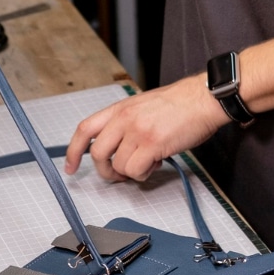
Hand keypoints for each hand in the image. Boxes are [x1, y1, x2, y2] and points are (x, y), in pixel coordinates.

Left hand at [64, 76, 228, 181]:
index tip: (71, 167)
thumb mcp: (142, 105)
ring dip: (131, 172)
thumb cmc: (179, 103)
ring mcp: (137, 131)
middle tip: (118, 175)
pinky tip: (156, 163)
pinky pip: (136, 171)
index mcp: (120, 108)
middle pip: (97, 154)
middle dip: (105, 171)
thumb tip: (117, 150)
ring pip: (118, 166)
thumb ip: (125, 124)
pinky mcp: (152, 144)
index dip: (73, 151)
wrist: (203, 99)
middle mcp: (124, 119)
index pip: (85, 129)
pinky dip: (144, 174)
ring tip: (148, 162)